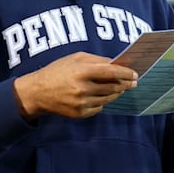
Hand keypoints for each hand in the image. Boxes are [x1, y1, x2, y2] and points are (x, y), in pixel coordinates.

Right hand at [12, 52, 136, 119]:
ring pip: (108, 99)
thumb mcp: (75, 58)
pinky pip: (99, 108)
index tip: (135, 74)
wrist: (37, 92)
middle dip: (125, 84)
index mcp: (81, 72)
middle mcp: (82, 89)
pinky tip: (99, 96)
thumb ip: (97, 60)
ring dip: (116, 93)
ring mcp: (81, 103)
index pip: (111, 73)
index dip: (126, 74)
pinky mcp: (80, 114)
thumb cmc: (57, 71)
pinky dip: (102, 102)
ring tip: (118, 88)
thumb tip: (117, 63)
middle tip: (132, 82)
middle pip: (113, 87)